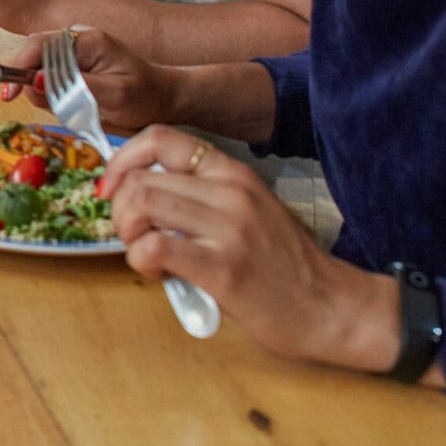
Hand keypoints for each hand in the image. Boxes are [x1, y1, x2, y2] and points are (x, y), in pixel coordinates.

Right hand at [8, 25, 177, 130]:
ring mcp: (71, 53)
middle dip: (34, 86)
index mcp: (87, 40)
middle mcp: (75, 41)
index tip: (10, 95)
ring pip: (36, 72)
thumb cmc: (143, 95)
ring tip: (74, 107)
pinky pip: (46, 80)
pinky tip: (74, 104)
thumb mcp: (114, 95)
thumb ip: (75, 87)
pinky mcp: (69, 66)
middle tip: (55, 108)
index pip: (38, 45)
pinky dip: (52, 96)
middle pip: (32, 58)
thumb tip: (35, 81)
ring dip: (45, 94)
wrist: (162, 97)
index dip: (18, 68)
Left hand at [101, 124, 405, 372]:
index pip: (161, 138)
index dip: (123, 160)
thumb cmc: (283, 266)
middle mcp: (231, 192)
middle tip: (135, 237)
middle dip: (120, 210)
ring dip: (128, 235)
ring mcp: (228, 228)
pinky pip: (153, 249)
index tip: (114, 189)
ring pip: (141, 205)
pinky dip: (141, 262)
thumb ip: (201, 197)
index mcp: (234, 174)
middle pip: (141, 179)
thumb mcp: (248, 211)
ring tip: (148, 255)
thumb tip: (139, 195)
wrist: (331, 307)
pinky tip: (160, 274)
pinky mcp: (222, 268)